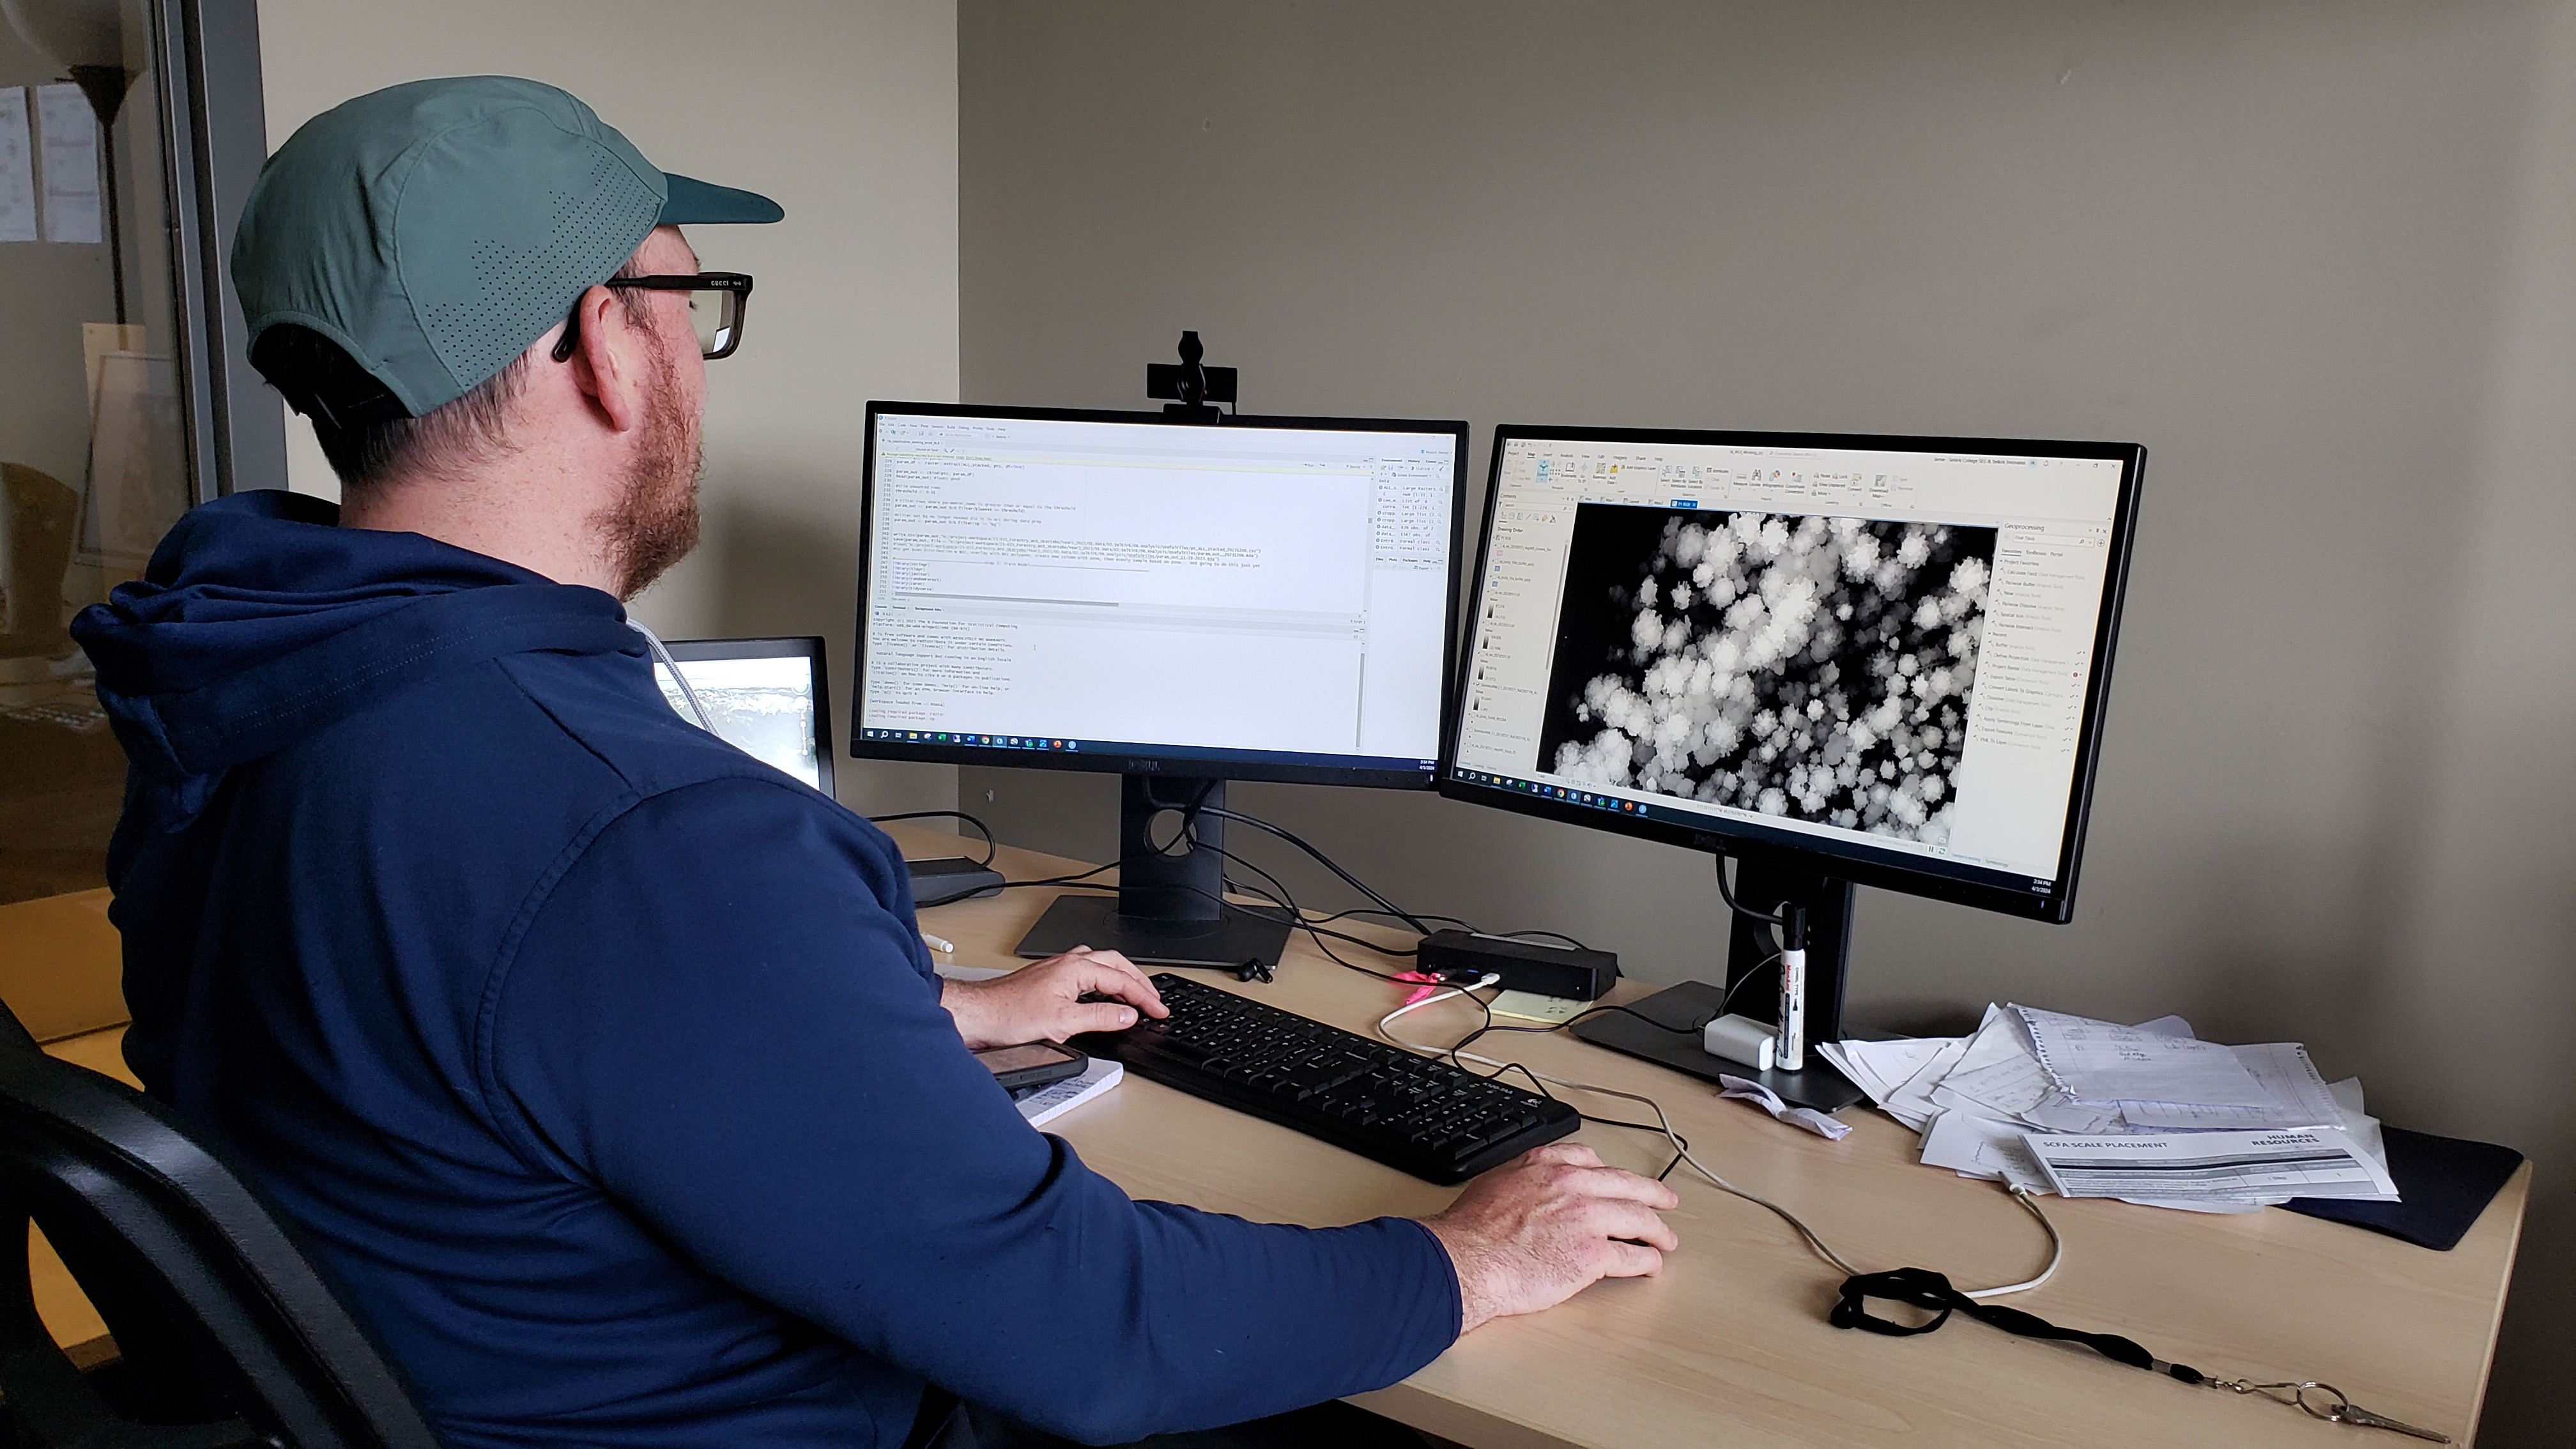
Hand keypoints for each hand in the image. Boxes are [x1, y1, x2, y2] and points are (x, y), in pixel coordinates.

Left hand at [942, 946, 1167, 1049]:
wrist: (979, 1014)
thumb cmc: (1009, 1015)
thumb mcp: (1063, 1023)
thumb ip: (1100, 1018)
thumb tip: (1127, 1015)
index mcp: (1076, 968)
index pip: (1122, 980)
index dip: (1144, 998)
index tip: (1159, 1011)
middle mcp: (1067, 962)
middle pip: (1116, 964)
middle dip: (1139, 982)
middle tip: (1155, 1001)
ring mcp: (1057, 968)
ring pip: (1101, 964)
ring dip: (1121, 977)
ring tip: (1135, 994)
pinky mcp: (1049, 978)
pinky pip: (1086, 972)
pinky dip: (1103, 981)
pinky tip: (1101, 994)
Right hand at [1420, 1141, 1679, 1332]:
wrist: (1467, 1260)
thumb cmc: (1471, 1230)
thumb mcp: (1493, 1182)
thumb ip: (1521, 1178)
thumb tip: (1527, 1187)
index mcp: (1547, 1166)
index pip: (1591, 1160)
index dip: (1611, 1172)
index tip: (1619, 1179)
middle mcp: (1573, 1186)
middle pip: (1628, 1185)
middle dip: (1653, 1194)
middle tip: (1666, 1200)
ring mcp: (1587, 1219)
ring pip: (1639, 1219)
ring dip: (1658, 1231)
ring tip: (1666, 1240)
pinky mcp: (1593, 1255)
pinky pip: (1633, 1257)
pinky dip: (1648, 1263)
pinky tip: (1652, 1267)